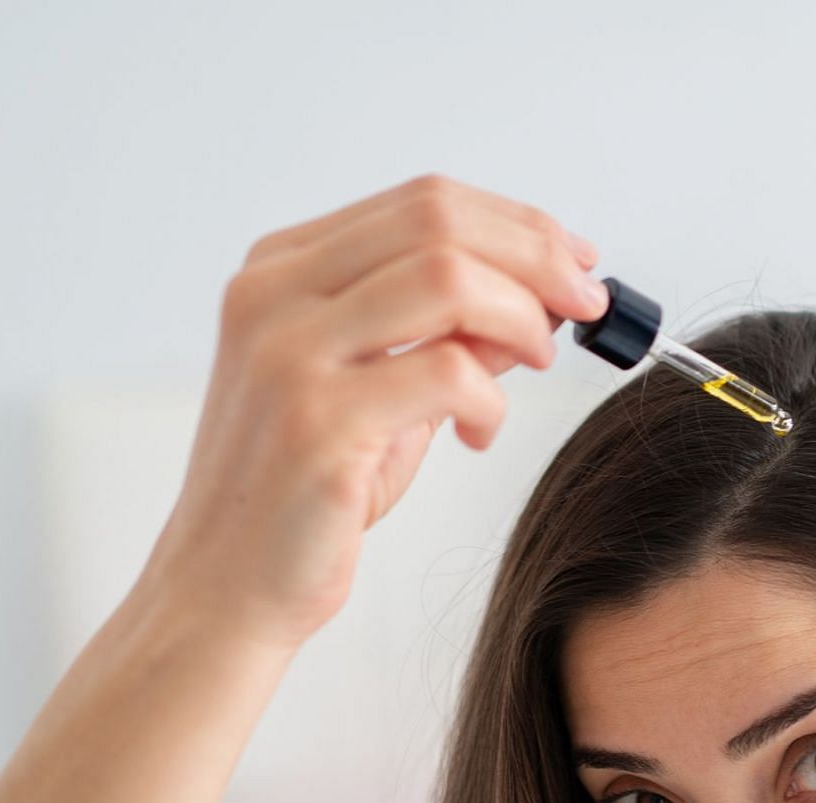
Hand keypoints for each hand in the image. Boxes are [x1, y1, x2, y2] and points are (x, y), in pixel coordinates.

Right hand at [134, 173, 607, 650]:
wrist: (227, 587)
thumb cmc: (308, 495)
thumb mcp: (385, 394)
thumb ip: (450, 336)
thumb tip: (544, 293)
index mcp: (279, 271)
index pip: (421, 203)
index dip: (517, 224)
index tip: (577, 260)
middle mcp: (272, 295)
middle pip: (437, 221)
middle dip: (537, 255)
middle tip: (588, 303)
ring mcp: (287, 354)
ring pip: (446, 278)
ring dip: (521, 314)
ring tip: (538, 359)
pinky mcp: (316, 421)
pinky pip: (447, 374)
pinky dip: (490, 400)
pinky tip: (480, 434)